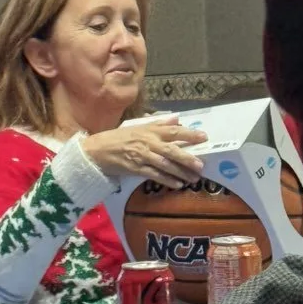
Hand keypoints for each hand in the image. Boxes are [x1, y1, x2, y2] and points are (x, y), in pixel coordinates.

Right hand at [84, 118, 207, 187]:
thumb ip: (159, 124)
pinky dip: (167, 180)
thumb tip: (177, 119)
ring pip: (165, 165)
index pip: (173, 131)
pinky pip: (154, 175)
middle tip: (201, 165)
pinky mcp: (136, 169)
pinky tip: (177, 184)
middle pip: (171, 150)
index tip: (204, 137)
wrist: (98, 150)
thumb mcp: (138, 126)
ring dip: (180, 172)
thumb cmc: (119, 137)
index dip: (189, 134)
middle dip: (187, 158)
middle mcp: (148, 142)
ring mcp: (142, 156)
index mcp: (149, 130)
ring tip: (194, 178)